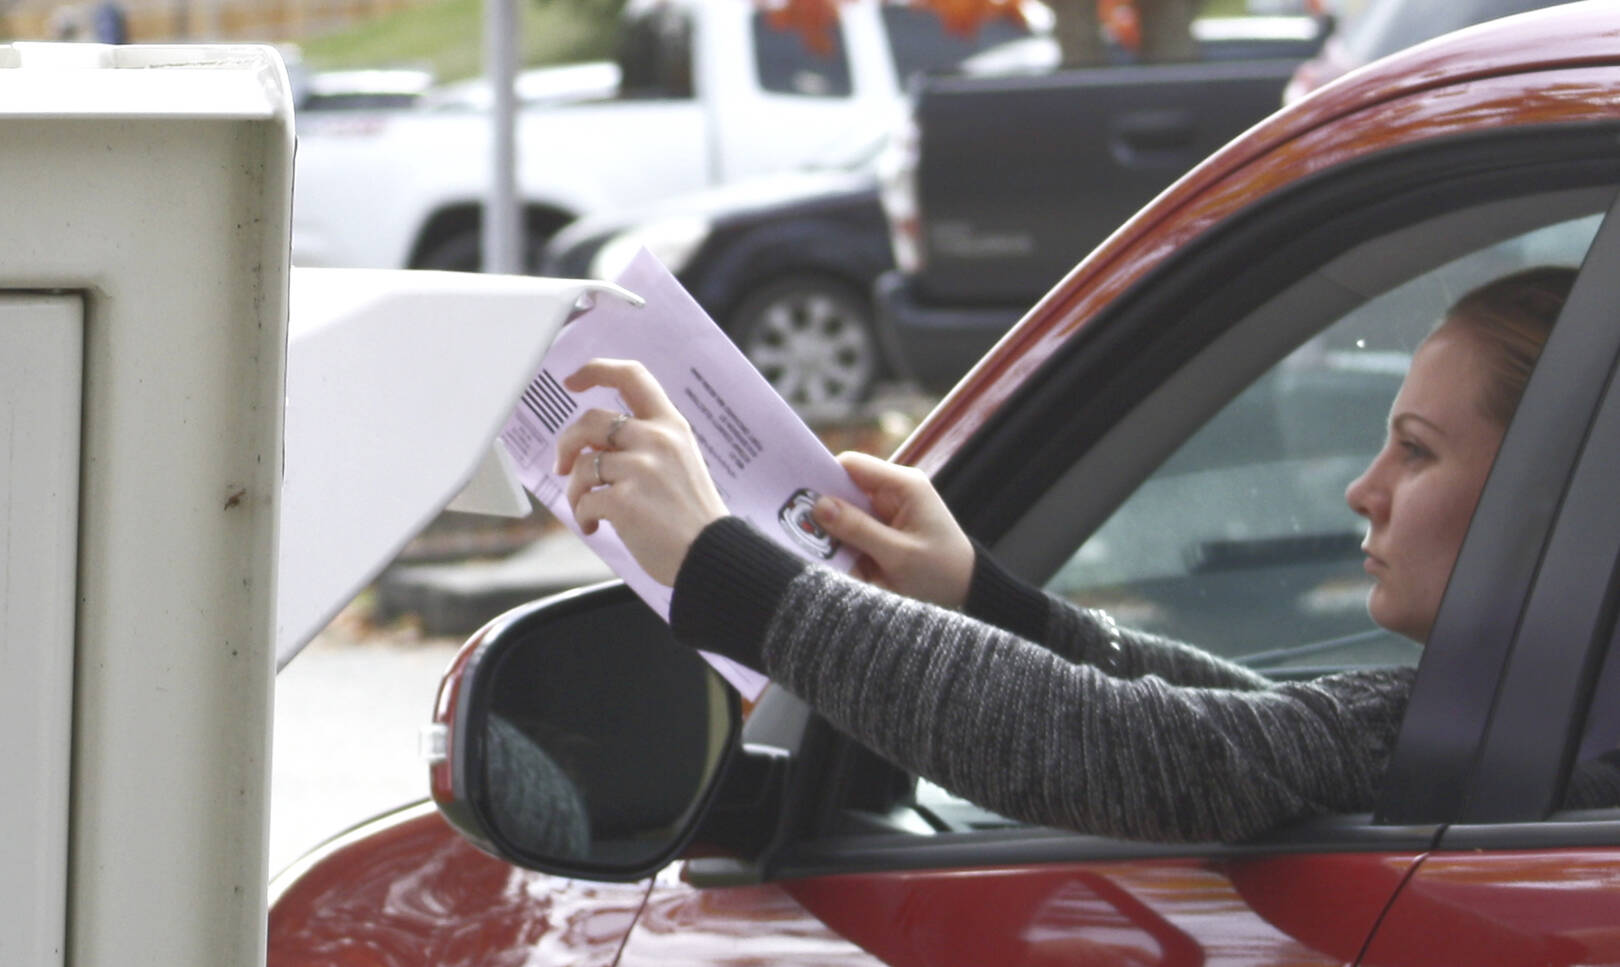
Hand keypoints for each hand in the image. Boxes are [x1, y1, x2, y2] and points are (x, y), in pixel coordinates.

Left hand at [554, 359, 727, 585]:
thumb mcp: (681, 461)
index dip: (596, 370)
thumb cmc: (693, 516)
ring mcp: (640, 469)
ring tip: (587, 509)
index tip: (573, 381)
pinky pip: (584, 501)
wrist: (712, 556)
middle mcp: (656, 440)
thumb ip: (646, 443)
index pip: (632, 376)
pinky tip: (597, 527)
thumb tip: (592, 444)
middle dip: (566, 443)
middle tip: (563, 466)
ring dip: (575, 490)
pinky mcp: (625, 501)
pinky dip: (583, 516)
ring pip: (582, 466)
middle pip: (590, 420)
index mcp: (672, 426)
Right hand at [811, 451, 972, 608]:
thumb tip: (818, 506)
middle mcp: (893, 492)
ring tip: (806, 544)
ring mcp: (886, 512)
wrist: (967, 591)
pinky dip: (840, 544)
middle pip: (843, 489)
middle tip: (793, 523)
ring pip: (843, 512)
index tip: (796, 494)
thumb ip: (858, 530)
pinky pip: (851, 531)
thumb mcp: (899, 554)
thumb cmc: (942, 572)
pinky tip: (827, 557)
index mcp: (903, 485)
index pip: (852, 465)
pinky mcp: (882, 531)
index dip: (823, 476)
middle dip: (822, 508)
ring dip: (829, 531)